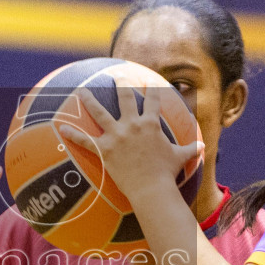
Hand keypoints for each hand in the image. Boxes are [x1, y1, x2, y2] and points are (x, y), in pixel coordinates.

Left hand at [56, 86, 201, 203]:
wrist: (152, 188)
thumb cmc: (166, 174)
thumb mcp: (181, 158)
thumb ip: (191, 149)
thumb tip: (204, 147)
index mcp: (150, 124)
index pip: (152, 101)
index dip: (151, 91)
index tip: (149, 83)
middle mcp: (132, 124)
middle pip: (125, 98)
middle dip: (121, 85)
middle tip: (117, 76)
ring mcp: (116, 135)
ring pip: (99, 113)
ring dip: (89, 101)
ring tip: (81, 91)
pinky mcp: (104, 149)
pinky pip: (85, 140)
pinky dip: (72, 135)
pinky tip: (60, 128)